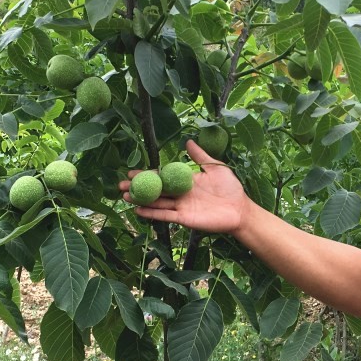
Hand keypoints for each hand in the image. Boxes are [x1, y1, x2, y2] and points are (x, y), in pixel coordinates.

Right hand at [119, 140, 250, 234]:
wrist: (240, 209)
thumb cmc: (230, 188)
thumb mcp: (214, 167)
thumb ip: (200, 156)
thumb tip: (187, 141)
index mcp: (185, 181)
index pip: (162, 177)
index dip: (147, 174)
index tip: (131, 172)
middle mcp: (180, 194)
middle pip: (155, 190)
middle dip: (138, 187)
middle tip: (120, 185)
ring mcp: (180, 207)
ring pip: (156, 203)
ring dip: (140, 200)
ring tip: (124, 197)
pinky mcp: (183, 218)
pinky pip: (164, 216)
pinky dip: (151, 213)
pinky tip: (138, 210)